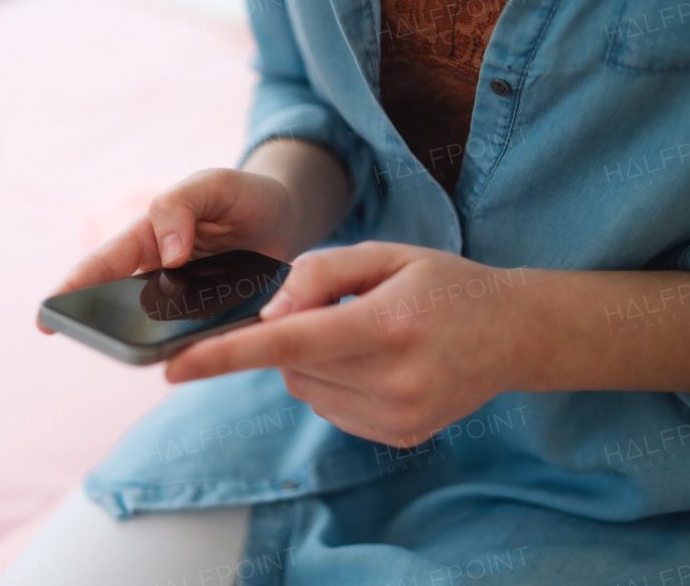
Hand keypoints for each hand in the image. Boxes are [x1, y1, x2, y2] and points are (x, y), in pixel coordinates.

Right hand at [38, 139, 352, 333]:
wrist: (286, 217)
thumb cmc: (241, 195)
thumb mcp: (213, 184)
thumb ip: (182, 205)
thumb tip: (168, 254)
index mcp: (147, 237)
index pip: (103, 265)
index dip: (72, 289)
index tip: (46, 317)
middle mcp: (158, 273)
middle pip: (121, 305)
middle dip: (104, 323)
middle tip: (94, 341)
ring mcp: (184, 300)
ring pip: (157, 328)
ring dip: (151, 342)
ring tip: (146, 356)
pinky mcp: (213, 320)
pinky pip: (198, 337)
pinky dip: (196, 348)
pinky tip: (199, 357)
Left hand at [164, 242, 530, 445]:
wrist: (515, 334)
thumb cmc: (444, 283)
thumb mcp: (385, 253)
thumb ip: (320, 273)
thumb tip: (267, 312)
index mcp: (387, 326)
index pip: (288, 343)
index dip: (225, 355)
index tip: (173, 369)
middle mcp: (393, 380)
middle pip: (291, 364)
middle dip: (287, 335)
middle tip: (333, 308)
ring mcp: (398, 416)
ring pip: (305, 389)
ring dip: (309, 361)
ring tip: (362, 333)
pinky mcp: (399, 436)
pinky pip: (329, 408)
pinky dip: (331, 382)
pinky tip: (373, 361)